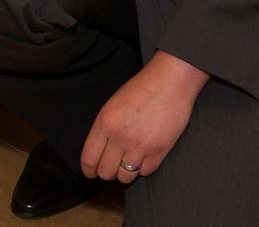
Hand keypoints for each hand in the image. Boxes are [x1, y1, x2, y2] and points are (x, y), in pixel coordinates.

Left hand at [80, 50, 208, 183]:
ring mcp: (140, 146)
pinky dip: (144, 167)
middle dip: (107, 171)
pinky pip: (145, 172)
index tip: (91, 172)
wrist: (169, 82)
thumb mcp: (112, 105)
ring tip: (129, 162)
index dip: (89, 169)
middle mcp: (119, 137)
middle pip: (106, 172)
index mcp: (104, 123)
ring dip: (126, 172)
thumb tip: (99, 151)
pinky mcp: (159, 151)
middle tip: (112, 166)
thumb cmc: (141, 89)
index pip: (89, 159)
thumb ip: (104, 128)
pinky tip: (145, 156)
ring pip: (125, 177)